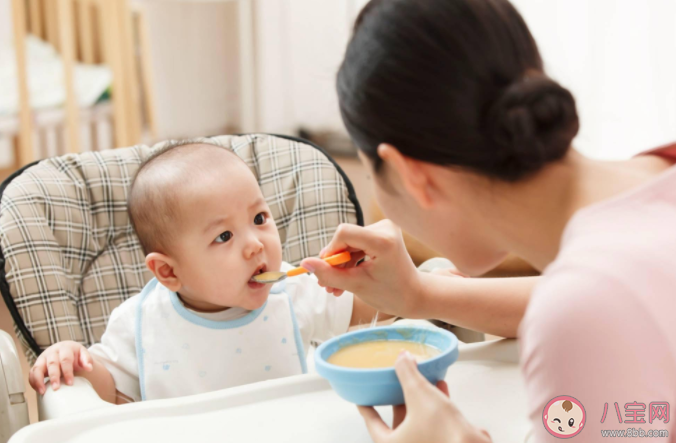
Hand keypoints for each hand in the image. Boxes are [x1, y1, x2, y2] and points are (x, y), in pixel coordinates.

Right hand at [29, 340, 93, 394]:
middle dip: (54, 376)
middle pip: (52, 364)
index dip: (67, 371)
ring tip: (43, 391)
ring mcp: (43, 358)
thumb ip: (87, 359)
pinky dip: (33, 381)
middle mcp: (52, 352)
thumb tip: (89, 368)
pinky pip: (32, 373)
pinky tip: (38, 390)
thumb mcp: (83, 353)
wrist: (65, 350)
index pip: (65, 360)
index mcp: (65, 348)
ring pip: (37, 367)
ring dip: (39, 380)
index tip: (70, 383)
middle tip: (56, 388)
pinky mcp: (37, 364)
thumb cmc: (74, 354)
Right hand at [301, 220, 422, 317]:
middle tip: (327, 286)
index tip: (326, 271)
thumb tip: (304, 263)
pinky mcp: (382, 232)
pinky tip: (345, 278)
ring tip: (335, 288)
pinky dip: (349, 260)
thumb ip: (330, 274)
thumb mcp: (356, 286)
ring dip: (340, 264)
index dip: (330, 251)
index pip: (344, 233)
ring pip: (348, 242)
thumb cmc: (390, 294)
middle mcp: (385, 228)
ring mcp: (384, 228)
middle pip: (345, 238)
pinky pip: (356, 243)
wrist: (414, 295)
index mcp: (383, 240)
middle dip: (334, 262)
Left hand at [358, 352, 491, 442]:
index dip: (367, 408)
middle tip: (395, 383)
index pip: (372, 423)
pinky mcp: (443, 442)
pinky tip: (440, 388)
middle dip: (399, 397)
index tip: (363, 400)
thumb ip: (407, 373)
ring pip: (418, 420)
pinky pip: (434, 423)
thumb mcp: (419, 393)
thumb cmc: (444, 433)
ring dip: (420, 399)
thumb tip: (402, 358)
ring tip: (420, 380)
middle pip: (397, 419)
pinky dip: (436, 406)